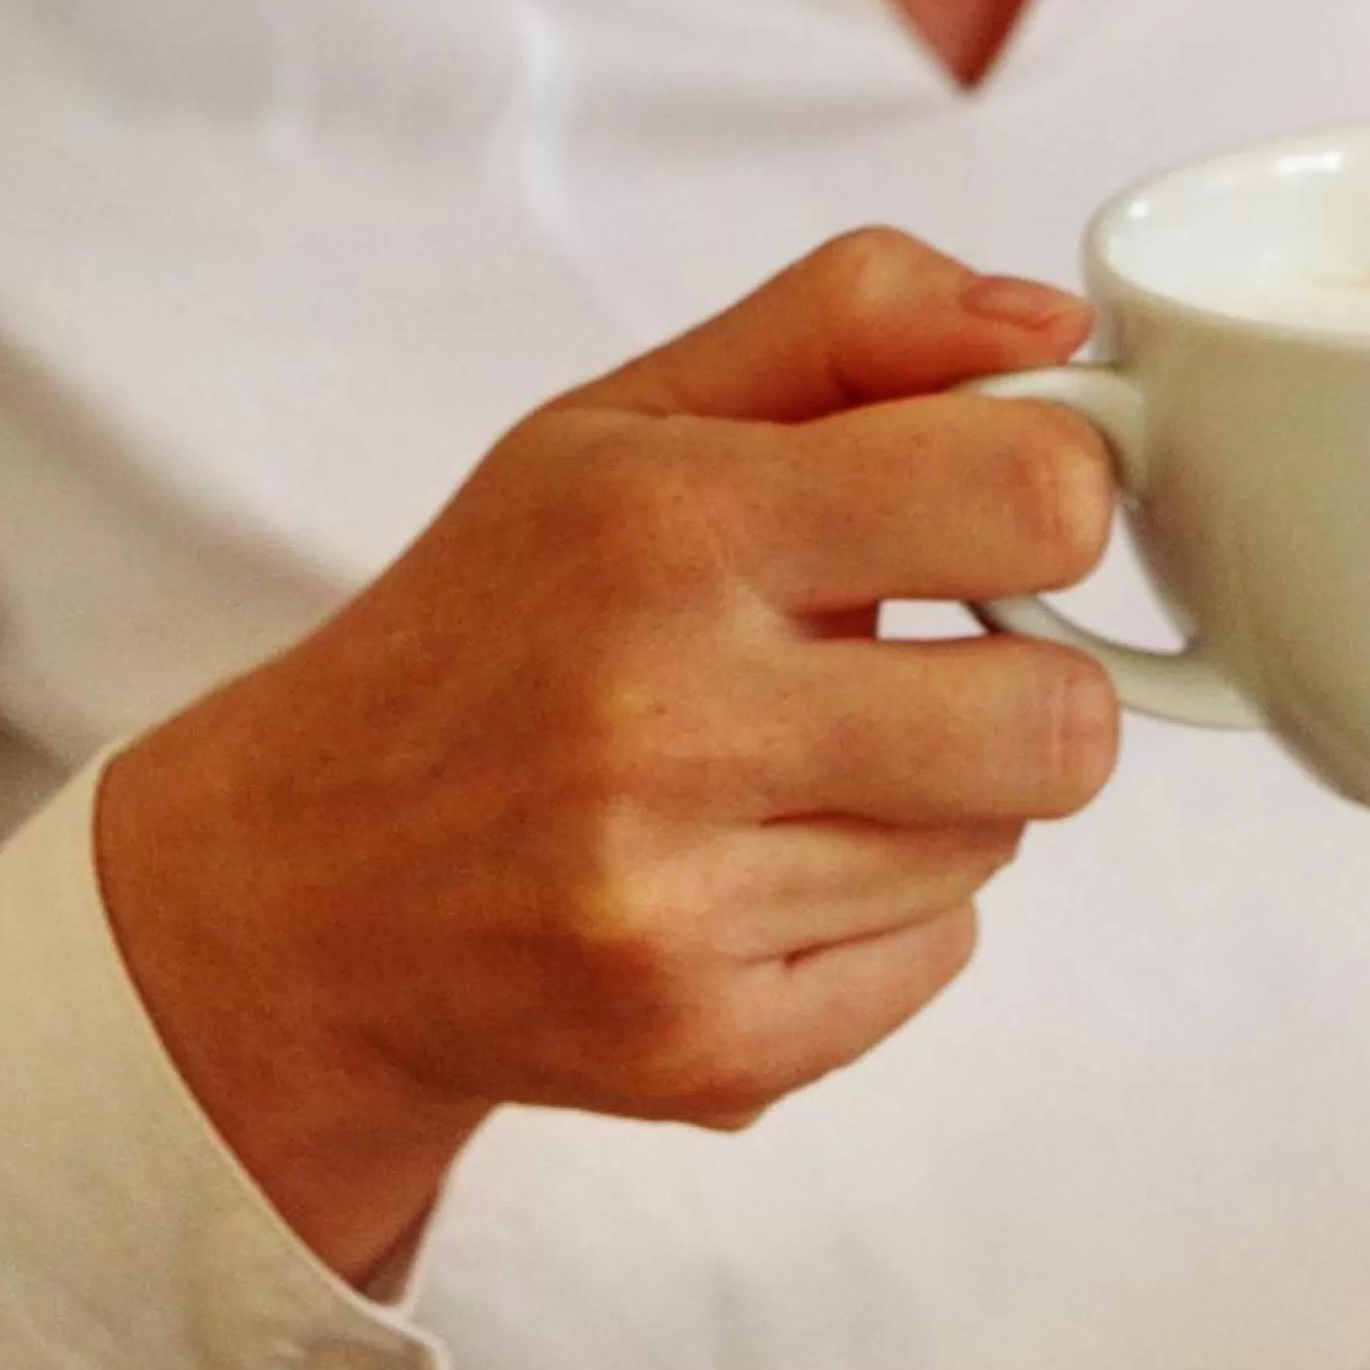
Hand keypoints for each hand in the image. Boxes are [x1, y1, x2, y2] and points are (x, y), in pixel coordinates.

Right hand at [97, 230, 1120, 1279]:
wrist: (308, 887)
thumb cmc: (502, 624)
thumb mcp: (635, 420)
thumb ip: (855, 324)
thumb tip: (1057, 319)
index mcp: (666, 525)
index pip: (1030, 495)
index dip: (1059, 495)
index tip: (1000, 513)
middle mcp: (664, 722)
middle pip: (1061, 723)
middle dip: (1030, 687)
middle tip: (923, 670)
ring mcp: (678, 909)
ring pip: (999, 846)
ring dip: (939, 803)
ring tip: (795, 773)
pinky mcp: (705, 1050)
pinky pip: (939, 962)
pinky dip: (884, 922)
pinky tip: (760, 876)